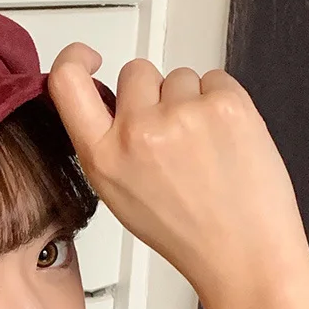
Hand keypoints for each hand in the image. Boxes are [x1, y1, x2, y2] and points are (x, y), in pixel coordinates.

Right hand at [47, 43, 308, 308]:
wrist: (242, 252)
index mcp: (102, 158)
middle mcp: (136, 131)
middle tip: (172, 135)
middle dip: (153, 93)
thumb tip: (107, 103)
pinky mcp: (226, 102)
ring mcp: (182, 113)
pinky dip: (221, 103)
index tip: (90, 57)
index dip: (75, 58)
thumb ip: (107, 146)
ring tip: (202, 148)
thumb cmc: (185, 232)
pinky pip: (215, 79)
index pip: (66, 82)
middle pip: (136, 72)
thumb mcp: (119, 196)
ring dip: (190, 101)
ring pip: (179, 77)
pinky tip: (223, 142)